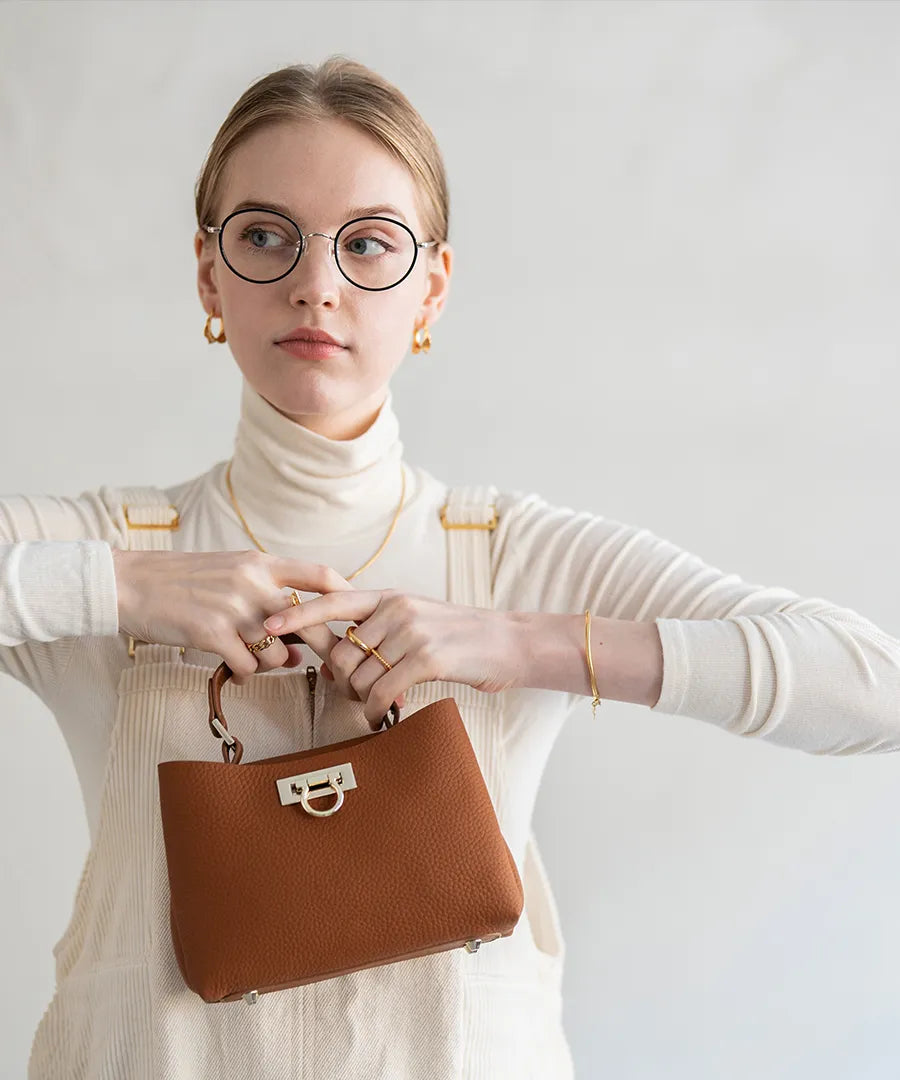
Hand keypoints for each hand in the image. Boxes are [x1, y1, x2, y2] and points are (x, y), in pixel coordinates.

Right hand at [112, 548, 354, 685]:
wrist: (130, 583)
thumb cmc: (183, 580)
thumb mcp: (231, 571)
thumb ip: (266, 600)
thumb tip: (298, 647)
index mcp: (261, 562)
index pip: (320, 574)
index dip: (347, 595)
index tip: (358, 616)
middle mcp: (252, 582)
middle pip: (310, 620)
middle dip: (323, 646)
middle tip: (329, 664)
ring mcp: (233, 608)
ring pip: (280, 651)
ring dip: (273, 663)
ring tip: (254, 660)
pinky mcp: (211, 634)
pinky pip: (248, 667)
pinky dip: (244, 674)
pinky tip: (233, 669)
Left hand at [262, 588, 518, 728]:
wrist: (508, 642)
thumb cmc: (459, 637)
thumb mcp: (416, 620)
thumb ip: (378, 632)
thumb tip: (337, 661)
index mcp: (389, 597)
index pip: (333, 600)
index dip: (298, 614)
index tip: (269, 625)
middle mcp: (396, 608)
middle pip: (342, 653)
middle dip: (344, 681)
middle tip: (361, 695)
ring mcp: (412, 631)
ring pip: (361, 675)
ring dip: (365, 698)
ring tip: (381, 702)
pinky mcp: (428, 657)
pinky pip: (383, 690)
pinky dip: (378, 708)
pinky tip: (385, 714)